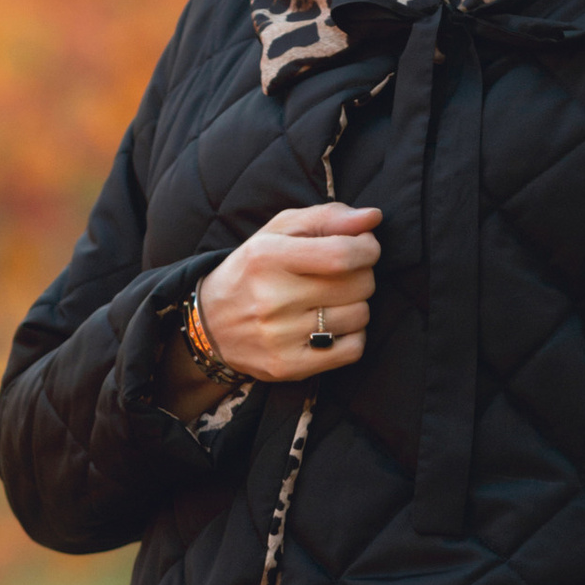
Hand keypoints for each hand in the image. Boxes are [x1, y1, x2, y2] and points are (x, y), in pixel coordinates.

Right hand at [195, 204, 381, 383]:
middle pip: (358, 285)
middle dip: (362, 274)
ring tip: (332, 301)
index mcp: (267, 257)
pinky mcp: (288, 366)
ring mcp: (280, 336)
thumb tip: (373, 218)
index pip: (343, 254)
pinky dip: (353, 336)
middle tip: (344, 275)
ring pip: (359, 316)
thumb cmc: (254, 270)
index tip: (365, 248)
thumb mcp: (279, 231)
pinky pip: (352, 350)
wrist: (210, 324)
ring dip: (356, 305)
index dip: (368, 249)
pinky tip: (333, 326)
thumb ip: (327, 218)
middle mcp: (272, 298)